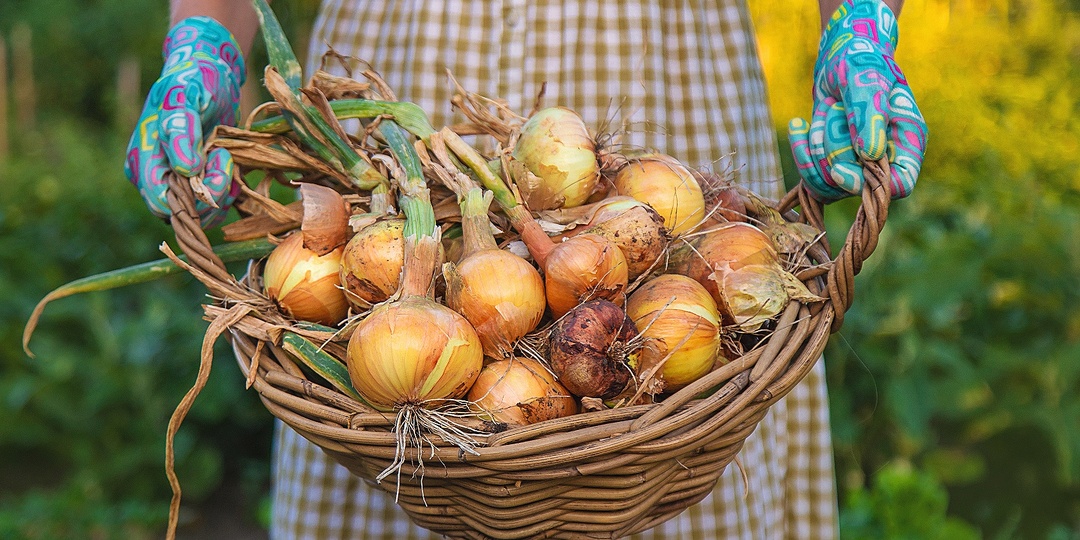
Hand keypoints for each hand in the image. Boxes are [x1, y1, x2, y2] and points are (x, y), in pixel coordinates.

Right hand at [124, 16, 245, 226]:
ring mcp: (178, 184)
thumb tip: (185, 169)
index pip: (160, 202)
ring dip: (223, 191)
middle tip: (223, 157)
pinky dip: (229, 191)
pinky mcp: (200, 185)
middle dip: (210, 192)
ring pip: (203, 213)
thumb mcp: (184, 96)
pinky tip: (231, 164)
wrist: (210, 76)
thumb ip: (181, 130)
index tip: (210, 160)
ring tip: (226, 156)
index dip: (190, 194)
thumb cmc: (192, 81)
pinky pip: (216, 206)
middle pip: (184, 213)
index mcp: (143, 160)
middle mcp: (158, 177)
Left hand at [788, 0, 926, 201]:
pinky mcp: (834, 164)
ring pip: (829, 184)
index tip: (839, 169)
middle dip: (833, 149)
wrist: (841, 59)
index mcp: (907, 141)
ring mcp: (858, 164)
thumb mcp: (866, 79)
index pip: (899, 184)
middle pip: (854, 185)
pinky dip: (801, 152)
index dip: (868, 184)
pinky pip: (812, 178)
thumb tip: (871, 154)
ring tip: (824, 109)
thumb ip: (869, 113)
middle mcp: (885, 159)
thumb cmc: (862, 61)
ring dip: (816, 148)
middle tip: (834, 107)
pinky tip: (798, 126)